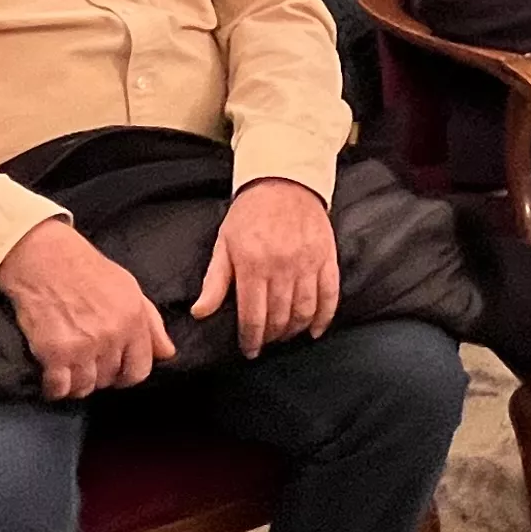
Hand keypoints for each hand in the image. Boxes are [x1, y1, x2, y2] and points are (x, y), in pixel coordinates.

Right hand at [0, 218, 175, 396]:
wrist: (44, 258)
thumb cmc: (86, 270)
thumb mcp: (128, 288)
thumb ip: (151, 323)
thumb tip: (167, 353)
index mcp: (133, 320)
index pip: (140, 370)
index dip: (126, 374)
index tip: (114, 371)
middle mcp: (112, 336)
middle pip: (109, 379)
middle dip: (98, 374)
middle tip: (84, 360)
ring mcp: (83, 346)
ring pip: (85, 387)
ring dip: (76, 382)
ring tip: (67, 367)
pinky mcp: (55, 352)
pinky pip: (59, 388)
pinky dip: (54, 387)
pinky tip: (51, 375)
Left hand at [190, 178, 340, 355]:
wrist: (284, 181)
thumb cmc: (250, 214)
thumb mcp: (224, 244)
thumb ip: (214, 281)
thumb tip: (200, 313)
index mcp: (252, 264)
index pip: (253, 316)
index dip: (251, 339)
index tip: (249, 350)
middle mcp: (282, 266)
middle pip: (279, 318)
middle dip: (270, 337)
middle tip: (265, 341)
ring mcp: (307, 263)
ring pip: (304, 311)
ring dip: (294, 330)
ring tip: (284, 335)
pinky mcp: (327, 258)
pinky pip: (330, 295)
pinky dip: (324, 318)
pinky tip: (315, 330)